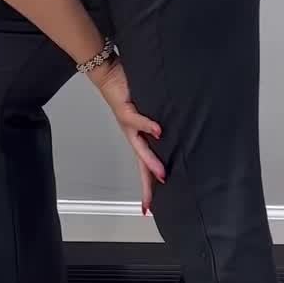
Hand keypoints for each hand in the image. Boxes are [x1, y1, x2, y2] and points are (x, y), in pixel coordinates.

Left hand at [91, 60, 165, 214]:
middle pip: (141, 166)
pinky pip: (138, 120)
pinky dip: (149, 126)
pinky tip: (159, 132)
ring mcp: (129, 125)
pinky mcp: (126, 110)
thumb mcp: (147, 110)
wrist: (108, 73)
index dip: (148, 188)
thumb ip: (158, 121)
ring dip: (151, 162)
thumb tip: (175, 131)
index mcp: (138, 138)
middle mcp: (133, 135)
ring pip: (140, 148)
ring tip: (162, 174)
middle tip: (152, 204)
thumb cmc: (129, 90)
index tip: (149, 209)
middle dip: (147, 186)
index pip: (145, 167)